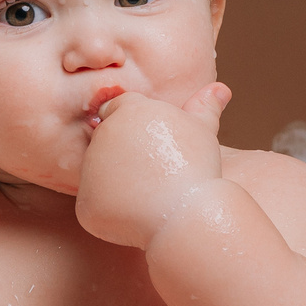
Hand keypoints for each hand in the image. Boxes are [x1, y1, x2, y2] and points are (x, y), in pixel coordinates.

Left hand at [74, 82, 231, 248]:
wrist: (187, 215)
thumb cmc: (198, 169)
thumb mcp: (204, 131)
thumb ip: (203, 107)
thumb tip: (220, 89)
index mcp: (127, 111)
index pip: (117, 110)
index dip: (135, 129)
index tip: (153, 147)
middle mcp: (103, 135)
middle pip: (106, 142)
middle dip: (124, 155)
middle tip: (155, 173)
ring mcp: (90, 170)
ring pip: (99, 174)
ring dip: (117, 183)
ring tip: (149, 195)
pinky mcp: (85, 203)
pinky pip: (95, 206)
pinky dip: (111, 213)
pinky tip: (138, 216)